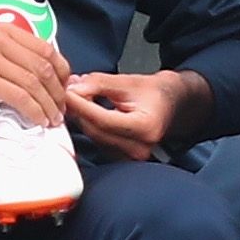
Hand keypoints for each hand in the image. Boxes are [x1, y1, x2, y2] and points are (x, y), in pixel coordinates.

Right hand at [0, 17, 70, 126]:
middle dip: (57, 93)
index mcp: (5, 31)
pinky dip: (34, 111)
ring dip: (48, 105)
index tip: (65, 90)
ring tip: (52, 119)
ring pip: (33, 83)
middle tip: (61, 110)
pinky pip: (19, 96)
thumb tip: (58, 80)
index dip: (62, 72)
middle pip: (42, 68)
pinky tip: (38, 120)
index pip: (47, 49)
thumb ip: (22, 58)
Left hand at [63, 69, 201, 162]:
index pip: (103, 120)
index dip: (81, 105)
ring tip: (79, 96)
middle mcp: (139, 148)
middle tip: (69, 89)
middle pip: (96, 130)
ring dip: (83, 117)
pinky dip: (90, 126)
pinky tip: (87, 111)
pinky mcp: (124, 158)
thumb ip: (99, 84)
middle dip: (79, 109)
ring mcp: (131, 156)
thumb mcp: (128, 82)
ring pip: (94, 136)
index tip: (67, 92)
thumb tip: (74, 87)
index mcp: (145, 128)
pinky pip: (98, 142)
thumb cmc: (155, 93)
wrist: (172, 104)